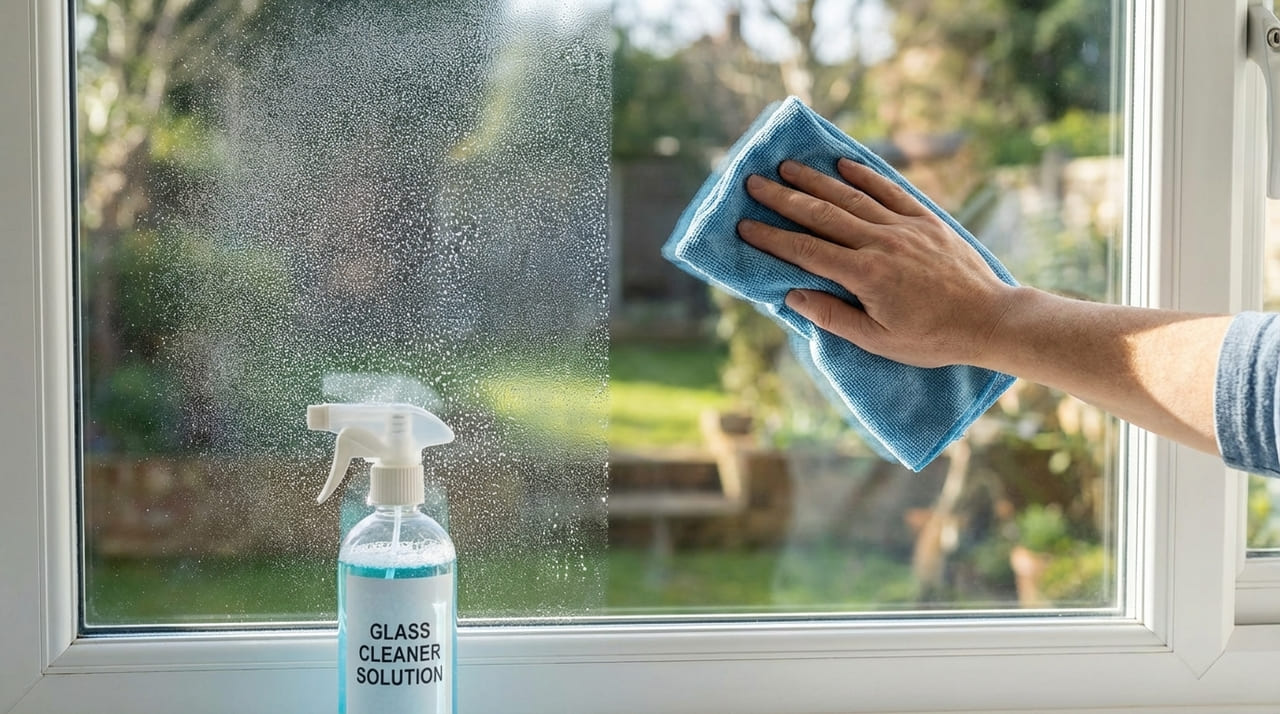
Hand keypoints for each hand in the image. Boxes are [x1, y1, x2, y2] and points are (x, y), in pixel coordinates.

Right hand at [737, 158, 1020, 368]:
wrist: (989, 319)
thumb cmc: (932, 338)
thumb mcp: (878, 342)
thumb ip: (833, 317)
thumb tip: (791, 295)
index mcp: (866, 276)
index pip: (806, 251)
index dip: (772, 237)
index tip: (744, 225)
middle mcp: (881, 243)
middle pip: (822, 215)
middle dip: (783, 198)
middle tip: (753, 183)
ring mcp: (904, 227)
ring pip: (851, 196)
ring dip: (815, 180)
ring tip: (786, 166)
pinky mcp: (925, 220)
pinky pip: (889, 190)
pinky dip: (864, 174)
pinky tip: (842, 163)